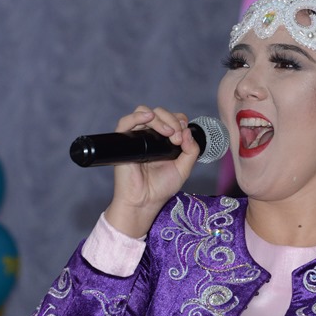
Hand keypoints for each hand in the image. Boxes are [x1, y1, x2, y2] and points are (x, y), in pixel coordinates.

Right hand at [104, 106, 198, 237]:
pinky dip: (137, 116)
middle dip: (172, 121)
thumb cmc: (161, 188)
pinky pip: (125, 122)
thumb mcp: (184, 168)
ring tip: (168, 133)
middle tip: (176, 138)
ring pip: (144, 113)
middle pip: (159, 113)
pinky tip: (149, 118)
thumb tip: (188, 132)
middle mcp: (149, 135)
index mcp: (163, 139)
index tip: (184, 135)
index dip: (179, 121)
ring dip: (160, 119)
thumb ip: (191, 150)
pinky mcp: (124, 142)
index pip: (172, 118)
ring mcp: (136, 137)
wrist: (144, 202)